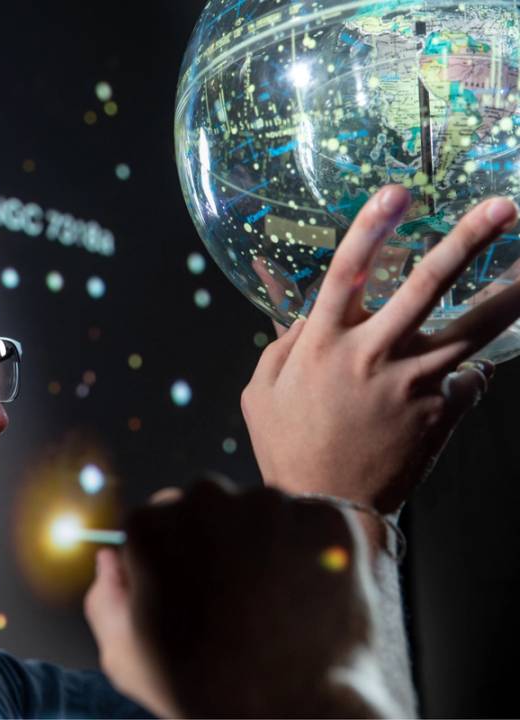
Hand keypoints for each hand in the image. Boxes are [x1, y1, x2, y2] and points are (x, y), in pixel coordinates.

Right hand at [85, 480, 385, 717]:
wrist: (295, 715)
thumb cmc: (203, 693)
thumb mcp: (127, 656)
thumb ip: (106, 599)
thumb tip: (110, 558)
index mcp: (150, 525)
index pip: (157, 519)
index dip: (171, 558)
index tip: (188, 592)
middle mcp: (207, 498)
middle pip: (208, 503)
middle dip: (216, 539)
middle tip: (233, 600)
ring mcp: (272, 504)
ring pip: (262, 510)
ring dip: (265, 543)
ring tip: (274, 605)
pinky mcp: (326, 518)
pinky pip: (313, 523)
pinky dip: (312, 552)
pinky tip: (309, 597)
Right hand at [242, 186, 518, 512]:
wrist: (327, 507)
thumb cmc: (287, 445)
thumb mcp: (262, 391)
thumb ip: (283, 343)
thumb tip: (309, 309)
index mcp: (322, 345)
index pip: (347, 273)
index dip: (371, 228)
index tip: (397, 191)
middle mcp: (372, 357)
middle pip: (425, 288)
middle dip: (467, 242)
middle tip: (502, 207)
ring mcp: (413, 384)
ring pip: (472, 328)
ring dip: (510, 294)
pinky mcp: (441, 412)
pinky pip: (468, 377)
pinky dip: (467, 369)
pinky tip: (460, 373)